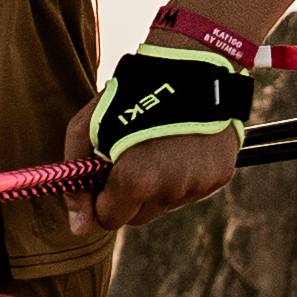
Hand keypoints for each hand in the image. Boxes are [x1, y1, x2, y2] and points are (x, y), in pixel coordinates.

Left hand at [80, 38, 251, 227]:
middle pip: (137, 218)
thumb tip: (77, 229)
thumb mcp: (86, 129)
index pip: (109, 220)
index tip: (105, 176)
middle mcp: (170, 190)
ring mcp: (198, 186)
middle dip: (128, 196)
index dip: (102, 199)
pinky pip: (190, 191)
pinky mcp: (220, 177)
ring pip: (164, 205)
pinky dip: (182, 176)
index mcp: (136, 181)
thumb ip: (76, 183)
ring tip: (157, 146)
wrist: (193, 67)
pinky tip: (181, 146)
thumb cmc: (131, 95)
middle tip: (130, 159)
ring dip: (156, 186)